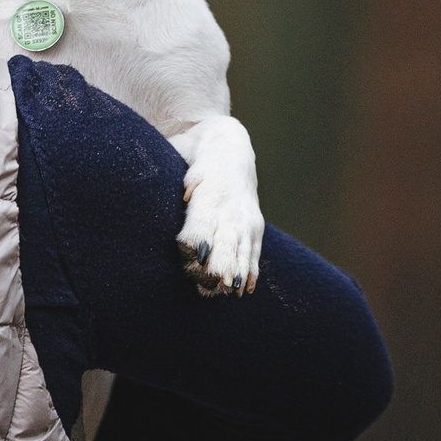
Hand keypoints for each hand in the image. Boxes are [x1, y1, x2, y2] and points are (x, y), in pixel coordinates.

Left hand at [171, 117, 263, 294]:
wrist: (230, 148)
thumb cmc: (197, 161)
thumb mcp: (185, 161)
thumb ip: (188, 180)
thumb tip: (188, 194)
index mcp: (211, 193)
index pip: (205, 220)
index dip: (200, 239)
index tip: (196, 257)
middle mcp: (232, 208)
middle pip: (226, 239)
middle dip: (221, 263)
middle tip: (213, 284)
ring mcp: (246, 218)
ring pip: (242, 249)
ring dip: (236, 271)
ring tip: (229, 291)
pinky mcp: (255, 226)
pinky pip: (253, 251)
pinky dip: (250, 270)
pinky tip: (245, 288)